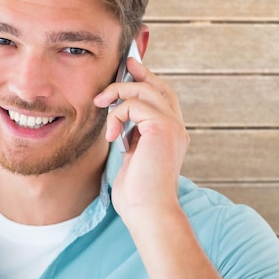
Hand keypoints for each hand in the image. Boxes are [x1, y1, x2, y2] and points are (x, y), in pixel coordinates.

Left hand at [94, 57, 189, 224]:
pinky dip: (117, 115)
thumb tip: (119, 120)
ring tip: (100, 103)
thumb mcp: (133, 158)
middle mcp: (177, 128)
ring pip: (146, 90)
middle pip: (160, 87)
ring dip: (119, 92)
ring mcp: (173, 126)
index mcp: (172, 135)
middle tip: (123, 65)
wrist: (148, 212)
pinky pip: (135, 104)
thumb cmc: (138, 194)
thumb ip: (132, 137)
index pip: (164, 98)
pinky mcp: (162, 127)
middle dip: (140, 73)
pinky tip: (111, 135)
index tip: (130, 71)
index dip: (148, 81)